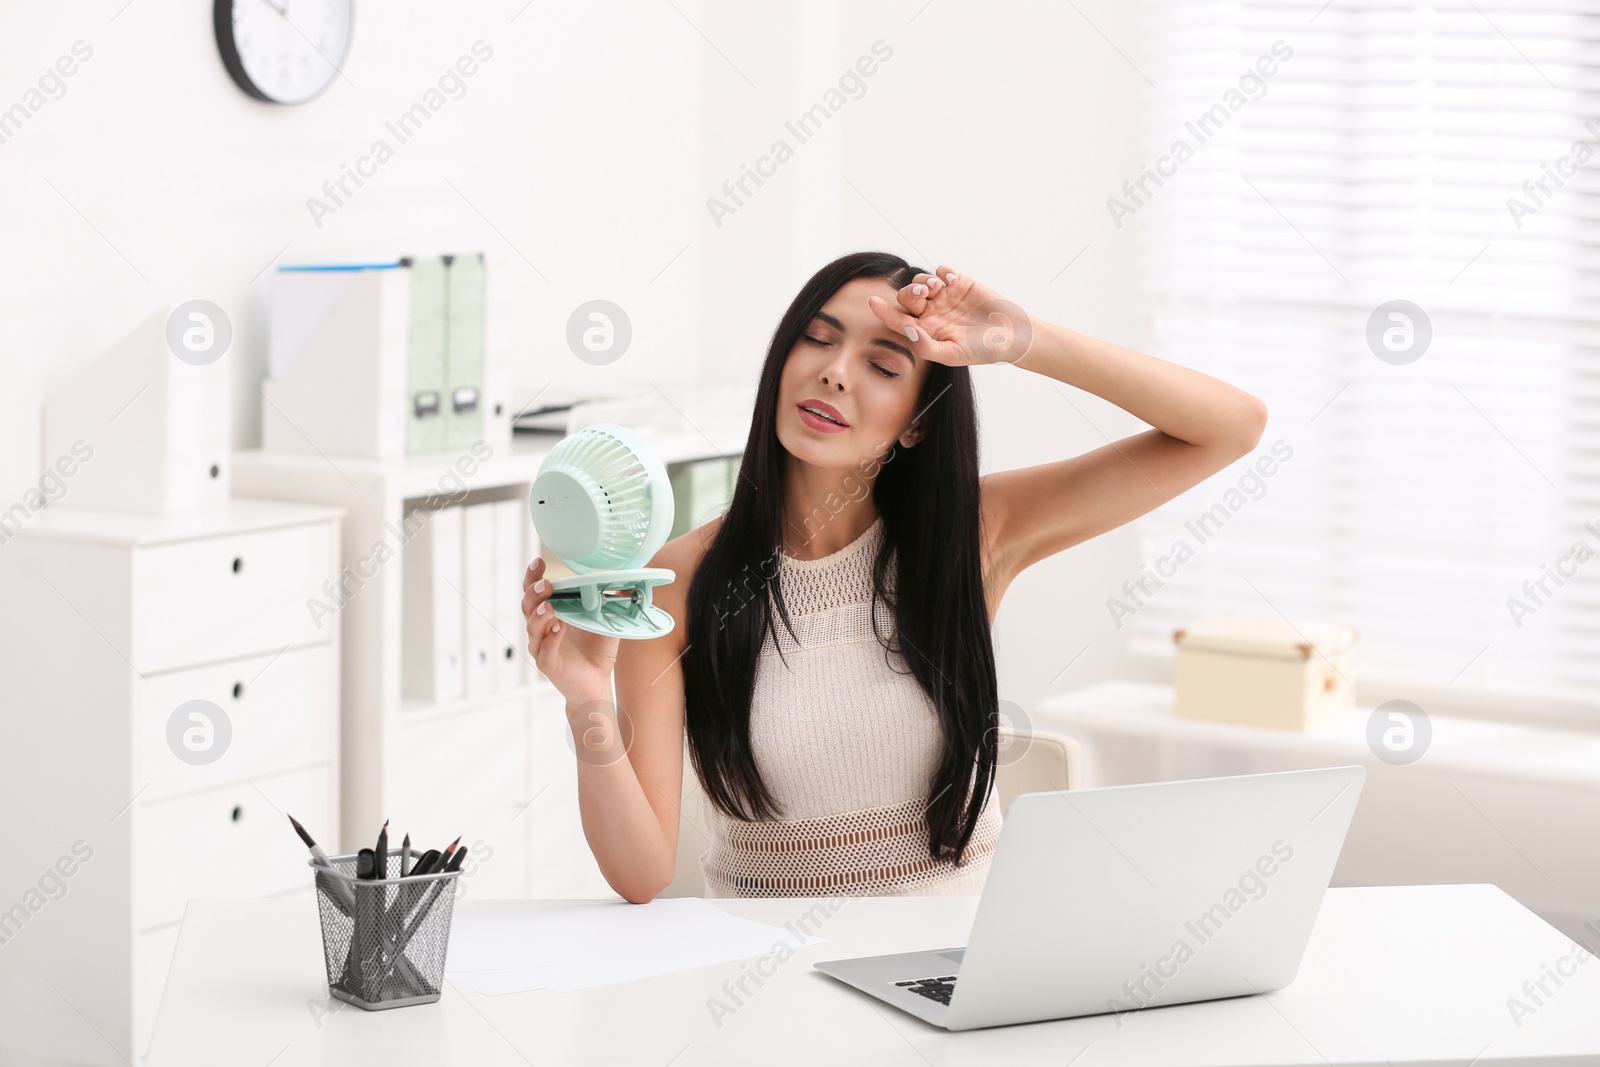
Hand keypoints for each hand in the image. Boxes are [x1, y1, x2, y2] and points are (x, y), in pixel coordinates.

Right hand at [522, 557, 618, 704]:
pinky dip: (552, 637)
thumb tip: (623, 584)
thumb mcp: (605, 622)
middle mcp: (542, 628)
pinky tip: (559, 626)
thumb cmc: (595, 651)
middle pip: (528, 606)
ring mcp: (542, 646)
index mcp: (551, 614)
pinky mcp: (548, 664)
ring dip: (540, 614)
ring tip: (549, 605)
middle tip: (545, 584)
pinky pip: (546, 649)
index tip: (538, 562)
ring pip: (533, 628)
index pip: (535, 592)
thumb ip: (609, 604)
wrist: (596, 682)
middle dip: (534, 593)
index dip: (533, 577)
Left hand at [866, 265, 1035, 366]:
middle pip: (906, 297)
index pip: (898, 320)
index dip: (884, 311)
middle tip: (924, 294)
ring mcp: (944, 296)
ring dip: (925, 281)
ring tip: (939, 287)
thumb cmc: (981, 350)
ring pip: (921, 281)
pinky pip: (942, 270)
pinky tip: (951, 279)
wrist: (1011, 336)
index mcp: (924, 331)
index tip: (872, 302)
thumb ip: (926, 346)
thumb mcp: (952, 354)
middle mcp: (930, 313)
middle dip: (910, 293)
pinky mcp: (959, 283)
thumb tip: (906, 330)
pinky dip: (942, 271)